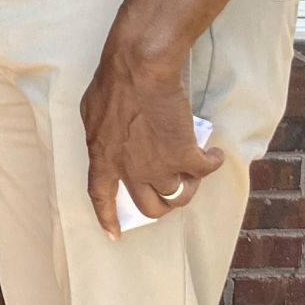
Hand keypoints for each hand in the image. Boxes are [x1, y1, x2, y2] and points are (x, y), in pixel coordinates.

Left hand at [82, 35, 221, 238]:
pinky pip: (204, 170)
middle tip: (171, 193)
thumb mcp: (91, 112)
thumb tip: (109, 146)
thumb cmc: (112, 81)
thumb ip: (100, 136)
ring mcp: (157, 165)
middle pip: (150, 206)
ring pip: (178, 194)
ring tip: (193, 171)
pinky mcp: (184, 155)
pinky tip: (213, 153)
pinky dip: (212, 162)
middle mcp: (129, 169)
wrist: (140, 68)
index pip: (101, 196)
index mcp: (102, 157)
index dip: (107, 218)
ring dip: (189, 186)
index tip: (114, 236)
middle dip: (163, 206)